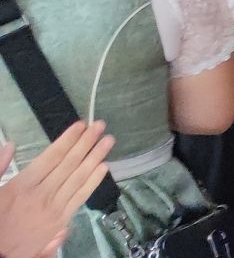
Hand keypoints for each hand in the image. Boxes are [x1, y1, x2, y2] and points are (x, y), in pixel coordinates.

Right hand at [0, 120, 113, 257]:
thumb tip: (10, 145)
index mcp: (22, 186)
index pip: (52, 157)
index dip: (68, 139)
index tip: (81, 125)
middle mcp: (42, 195)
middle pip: (69, 164)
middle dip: (86, 143)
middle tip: (101, 126)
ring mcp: (54, 209)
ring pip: (79, 178)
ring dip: (95, 157)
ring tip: (108, 141)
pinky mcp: (61, 222)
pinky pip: (81, 198)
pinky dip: (94, 182)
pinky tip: (104, 168)